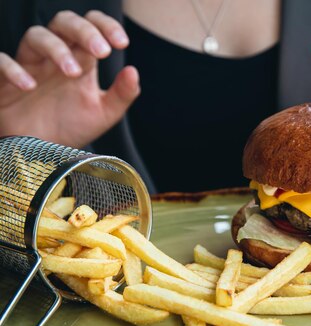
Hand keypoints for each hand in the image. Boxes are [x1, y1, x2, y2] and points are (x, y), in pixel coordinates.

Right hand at [0, 10, 138, 147]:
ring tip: (74, 72)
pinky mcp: (5, 81)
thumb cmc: (73, 127)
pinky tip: (30, 86)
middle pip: (64, 22)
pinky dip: (13, 70)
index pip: (91, 26)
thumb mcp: (104, 114)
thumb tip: (133, 71)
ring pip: (35, 35)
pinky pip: (1, 61)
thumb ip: (123, 94)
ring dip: (56, 48)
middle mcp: (55, 57)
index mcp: (81, 60)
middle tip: (102, 51)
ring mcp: (29, 65)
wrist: (43, 154)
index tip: (121, 43)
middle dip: (84, 31)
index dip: (106, 26)